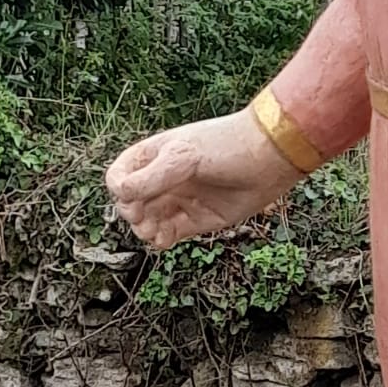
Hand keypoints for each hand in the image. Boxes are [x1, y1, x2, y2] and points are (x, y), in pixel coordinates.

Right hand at [106, 111, 301, 250]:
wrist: (268, 158)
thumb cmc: (225, 146)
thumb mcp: (183, 156)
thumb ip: (152, 177)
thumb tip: (121, 195)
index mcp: (154, 155)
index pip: (119, 176)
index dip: (119, 189)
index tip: (130, 196)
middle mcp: (163, 179)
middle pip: (130, 203)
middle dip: (132, 213)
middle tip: (144, 217)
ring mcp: (179, 199)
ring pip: (147, 222)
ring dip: (144, 230)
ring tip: (154, 232)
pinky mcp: (196, 220)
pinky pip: (167, 234)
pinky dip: (160, 240)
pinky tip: (164, 240)